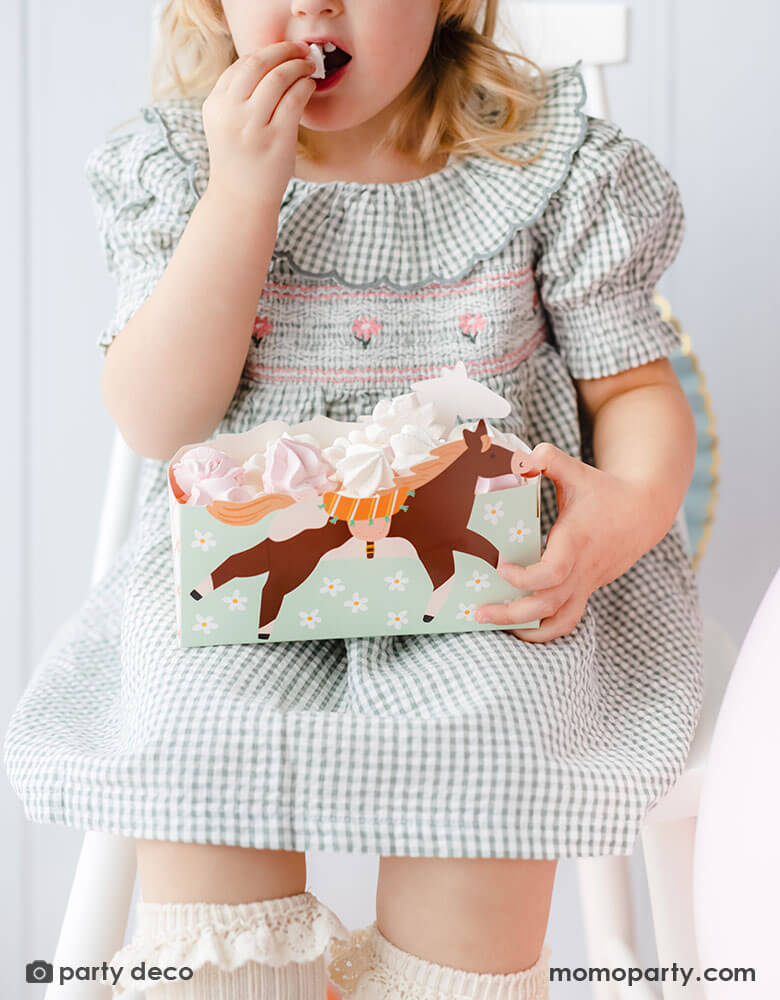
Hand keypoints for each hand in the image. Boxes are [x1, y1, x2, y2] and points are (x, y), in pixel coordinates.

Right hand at [202, 40, 316, 208]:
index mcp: (215, 105)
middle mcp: (230, 113)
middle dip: (283, 51)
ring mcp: (252, 127)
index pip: (240, 65)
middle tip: (301, 50)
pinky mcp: (276, 139)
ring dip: (297, 66)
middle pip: (257, 63)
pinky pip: (294, 100)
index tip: (282, 51)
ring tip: (309, 66)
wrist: (240, 201)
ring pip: (278, 77)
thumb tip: (270, 63)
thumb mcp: (225, 125)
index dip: (265, 52)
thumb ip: (237, 97)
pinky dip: (305, 86)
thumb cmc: (239, 161)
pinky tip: (310, 86)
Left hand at [474, 441, 656, 642]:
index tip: (500, 565)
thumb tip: (521, 459)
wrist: (644, 512)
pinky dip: (545, 628)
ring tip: (496, 624)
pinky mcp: (587, 590)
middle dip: (511, 614)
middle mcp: (582, 569)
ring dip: (528, 629)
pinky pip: (567, 619)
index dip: (523, 577)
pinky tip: (520, 624)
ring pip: (560, 620)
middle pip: (548, 605)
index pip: (551, 573)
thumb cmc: (605, 490)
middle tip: (478, 612)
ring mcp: (586, 584)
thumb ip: (547, 458)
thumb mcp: (576, 470)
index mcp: (576, 542)